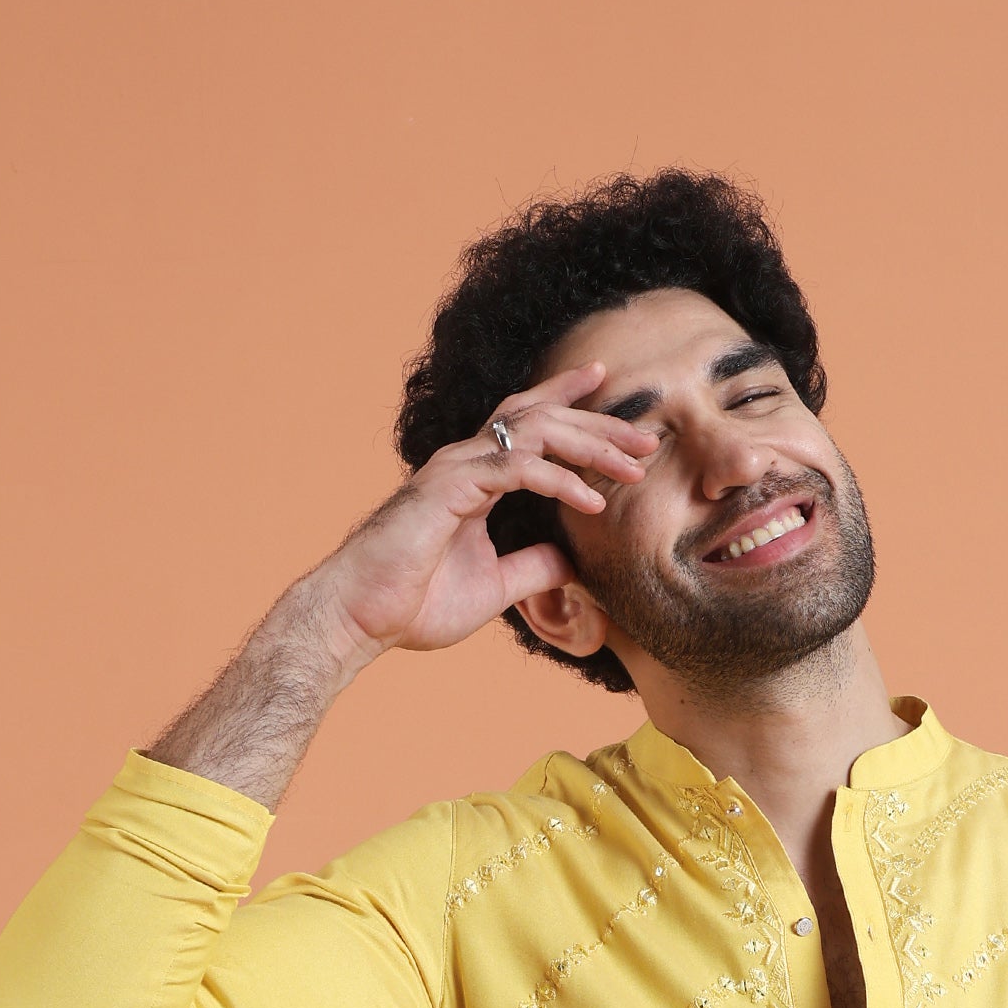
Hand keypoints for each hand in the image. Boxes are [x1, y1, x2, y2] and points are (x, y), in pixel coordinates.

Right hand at [302, 362, 658, 664]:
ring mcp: (456, 471)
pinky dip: (559, 481)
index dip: (568, 402)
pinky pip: (516, 470)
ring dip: (589, 445)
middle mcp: (466, 463)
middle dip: (598, 425)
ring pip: (534, 434)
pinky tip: (593, 501)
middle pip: (542, 420)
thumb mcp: (495, 587)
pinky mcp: (450, 490)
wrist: (360, 617)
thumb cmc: (413, 603)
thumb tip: (570, 561)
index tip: (609, 390)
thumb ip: (532, 568)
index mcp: (475, 478)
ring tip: (634, 467)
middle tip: (648, 437)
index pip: (528, 425)